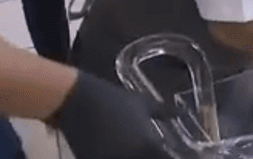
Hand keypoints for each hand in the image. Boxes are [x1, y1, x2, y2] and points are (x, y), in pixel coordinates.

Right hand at [51, 71, 171, 158]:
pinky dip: (113, 157)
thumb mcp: (142, 103)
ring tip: (129, 149)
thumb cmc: (112, 99)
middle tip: (146, 150)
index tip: (167, 152)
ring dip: (131, 158)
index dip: (169, 157)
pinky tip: (113, 151)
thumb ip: (162, 111)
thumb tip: (177, 113)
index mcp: (149, 146)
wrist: (76, 100)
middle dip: (150, 158)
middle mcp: (133, 158)